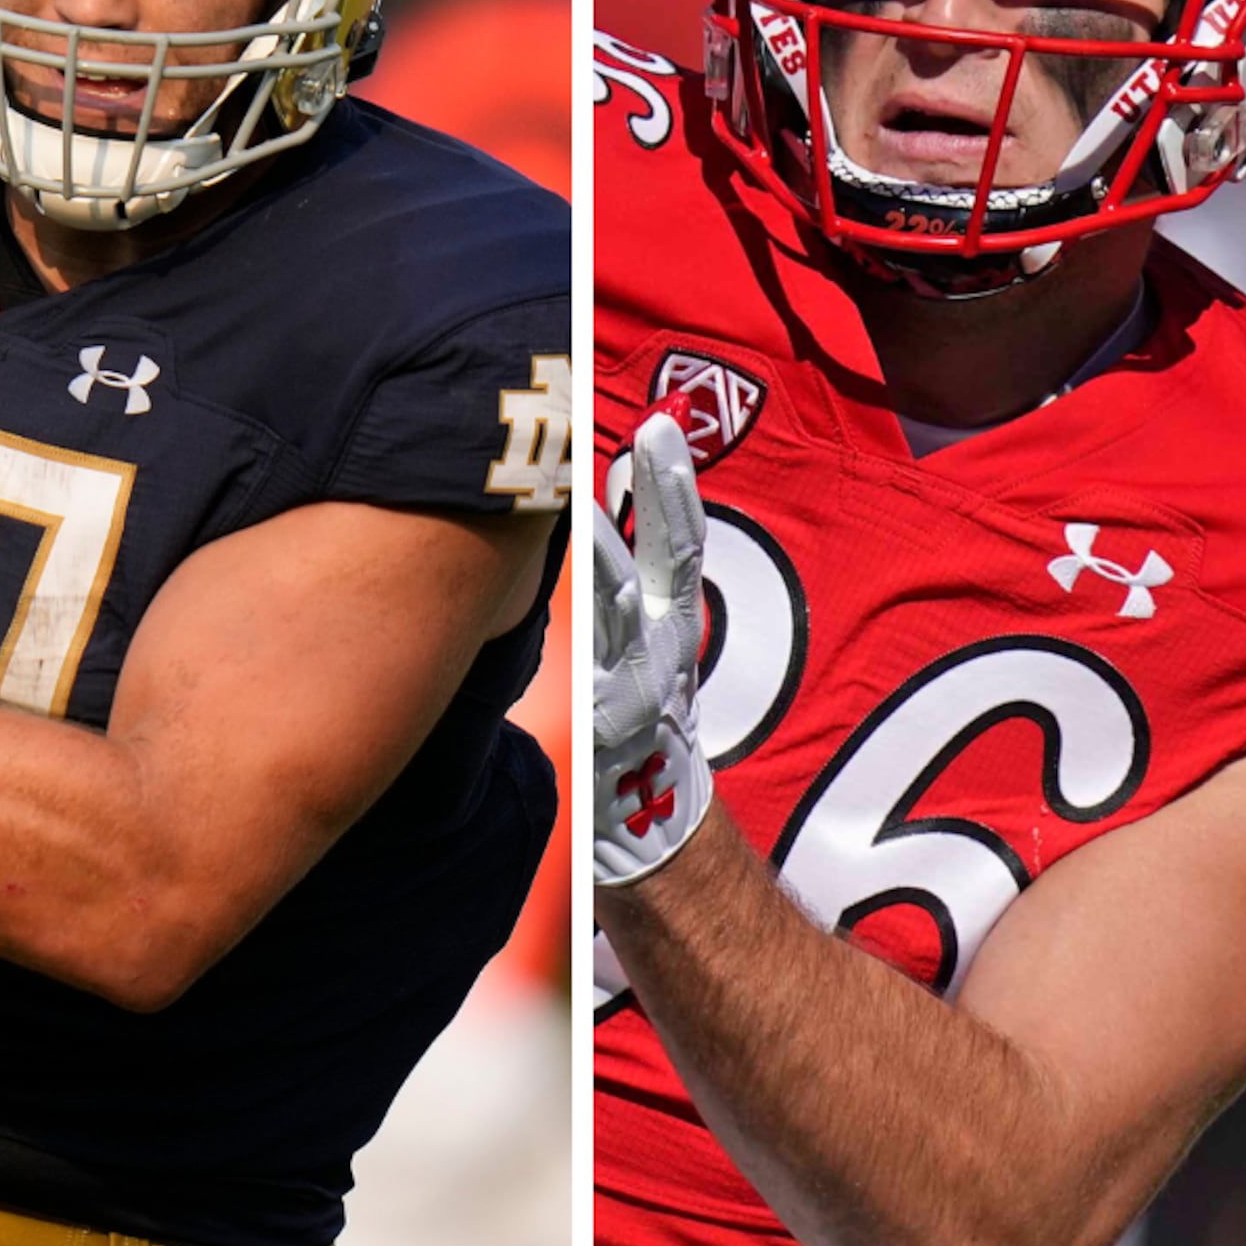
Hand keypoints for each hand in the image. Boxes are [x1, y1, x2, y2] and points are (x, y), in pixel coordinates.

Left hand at [591, 411, 712, 886]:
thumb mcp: (640, 649)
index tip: (662, 426)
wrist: (646, 819)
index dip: (676, 485)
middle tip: (640, 435)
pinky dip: (582, 629)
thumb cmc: (631, 719)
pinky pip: (587, 665)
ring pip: (619, 605)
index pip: (683, 541)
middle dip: (659, 495)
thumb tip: (586, 504)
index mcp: (676, 623)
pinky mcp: (602, 721)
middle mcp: (666, 644)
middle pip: (666, 557)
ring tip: (585, 503)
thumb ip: (624, 586)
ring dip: (606, 552)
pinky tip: (561, 591)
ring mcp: (637, 682)